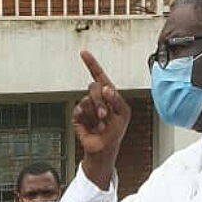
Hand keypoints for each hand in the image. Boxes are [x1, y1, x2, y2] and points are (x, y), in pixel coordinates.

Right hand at [73, 50, 132, 187]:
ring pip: (87, 100)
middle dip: (100, 101)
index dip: (91, 63)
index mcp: (108, 94)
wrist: (104, 148)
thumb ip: (117, 99)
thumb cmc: (117, 131)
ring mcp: (86, 106)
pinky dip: (87, 119)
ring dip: (96, 113)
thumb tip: (106, 88)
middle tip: (105, 116)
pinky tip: (92, 127)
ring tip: (101, 124)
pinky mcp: (77, 116)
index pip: (99, 75)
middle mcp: (96, 98)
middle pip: (93, 87)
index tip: (83, 52)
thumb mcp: (124, 114)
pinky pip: (79, 110)